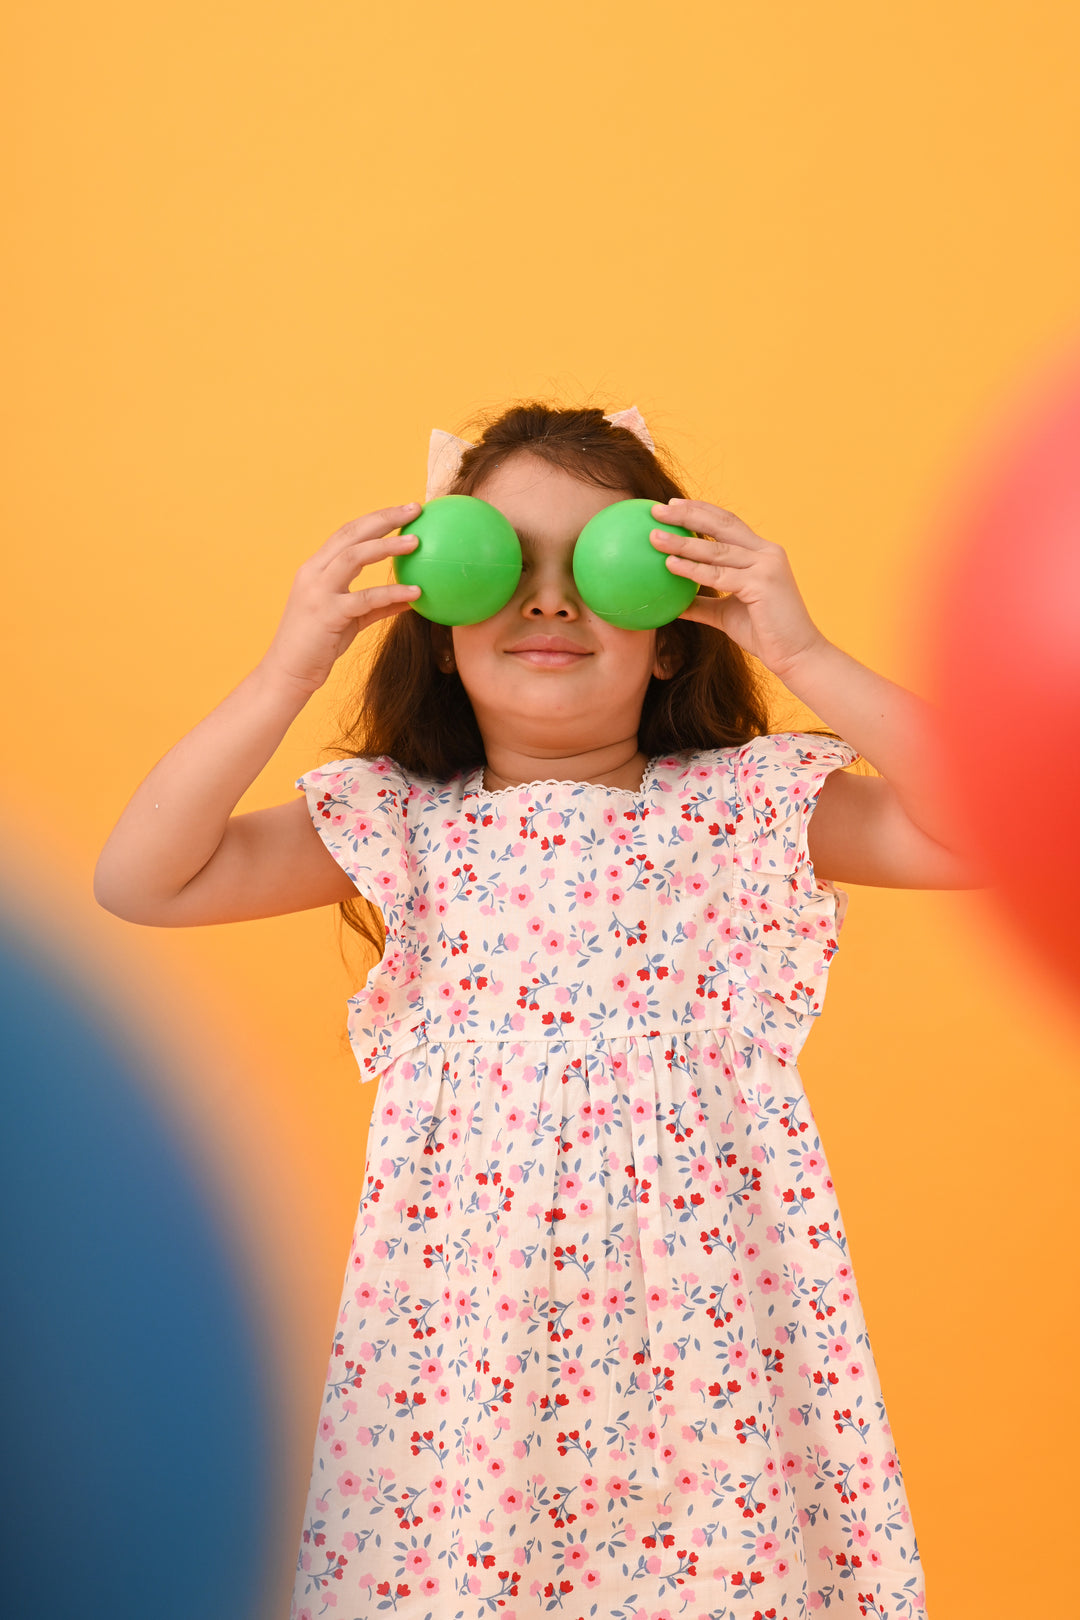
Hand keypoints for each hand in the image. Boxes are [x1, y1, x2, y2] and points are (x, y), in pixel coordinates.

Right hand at [259, 503, 420, 694]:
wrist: (288, 673)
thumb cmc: (318, 646)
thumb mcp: (350, 621)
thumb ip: (377, 607)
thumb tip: (412, 598)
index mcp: (316, 569)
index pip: (348, 533)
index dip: (376, 519)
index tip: (404, 510)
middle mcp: (314, 573)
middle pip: (351, 534)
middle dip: (383, 518)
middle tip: (414, 509)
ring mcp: (318, 592)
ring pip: (354, 556)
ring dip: (387, 546)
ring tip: (416, 541)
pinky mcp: (326, 614)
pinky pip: (365, 599)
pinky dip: (391, 593)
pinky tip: (416, 593)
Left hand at [649, 499, 826, 678]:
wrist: (796, 655)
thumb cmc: (764, 634)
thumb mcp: (725, 614)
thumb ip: (702, 603)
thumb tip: (672, 604)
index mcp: (761, 553)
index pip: (728, 522)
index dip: (700, 511)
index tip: (671, 506)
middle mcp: (767, 553)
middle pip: (722, 525)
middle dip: (688, 513)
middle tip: (657, 511)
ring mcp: (767, 566)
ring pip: (717, 550)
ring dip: (683, 542)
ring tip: (655, 537)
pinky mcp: (763, 584)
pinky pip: (720, 575)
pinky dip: (693, 569)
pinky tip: (670, 564)